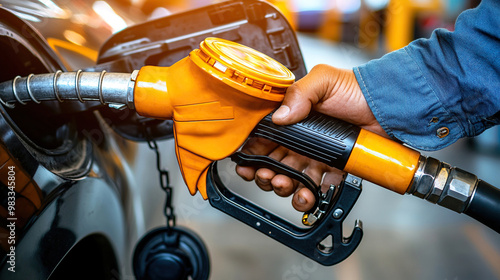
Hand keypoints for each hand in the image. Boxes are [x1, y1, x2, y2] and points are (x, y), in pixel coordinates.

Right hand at [236, 65, 386, 211]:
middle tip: (269, 175)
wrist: (387, 106)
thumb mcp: (324, 80)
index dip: (252, 152)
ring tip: (287, 184)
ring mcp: (316, 155)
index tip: (247, 163)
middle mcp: (300, 139)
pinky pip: (318, 187)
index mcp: (292, 118)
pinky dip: (310, 195)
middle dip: (265, 174)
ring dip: (284, 187)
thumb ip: (299, 93)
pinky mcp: (333, 168)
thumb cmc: (357, 88)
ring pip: (291, 178)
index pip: (264, 138)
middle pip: (273, 162)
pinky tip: (309, 194)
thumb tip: (279, 116)